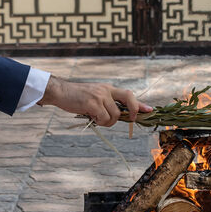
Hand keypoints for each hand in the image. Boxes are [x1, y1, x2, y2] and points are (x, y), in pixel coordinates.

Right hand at [37, 76, 152, 126]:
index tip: (150, 110)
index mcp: (108, 89)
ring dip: (108, 122)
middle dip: (134, 111)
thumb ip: (107, 103)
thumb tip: (119, 116)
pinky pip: (104, 118)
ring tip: (96, 118)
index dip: (140, 103)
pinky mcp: (93, 103)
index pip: (128, 95)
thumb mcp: (95, 97)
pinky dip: (100, 122)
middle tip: (131, 119)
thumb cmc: (76, 97)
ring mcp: (100, 96)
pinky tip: (91, 118)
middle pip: (129, 98)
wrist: (60, 92)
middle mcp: (106, 90)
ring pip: (115, 115)